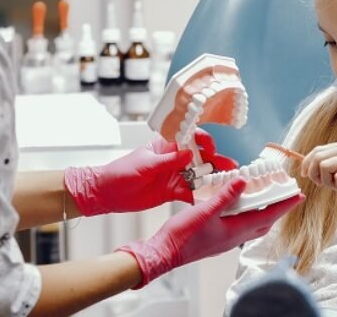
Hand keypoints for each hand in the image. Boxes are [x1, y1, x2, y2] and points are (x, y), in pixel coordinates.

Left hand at [65, 129, 237, 215]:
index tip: (211, 148)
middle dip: (215, 161)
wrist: (107, 194)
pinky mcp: (172, 192)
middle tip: (230, 167)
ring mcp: (174, 176)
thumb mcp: (145, 165)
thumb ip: (168, 161)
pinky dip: (201, 195)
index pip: (189, 138)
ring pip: (198, 175)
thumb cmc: (120, 172)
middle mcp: (173, 160)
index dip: (203, 141)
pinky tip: (212, 198)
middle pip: (199, 158)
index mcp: (165, 146)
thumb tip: (189, 154)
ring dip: (213, 178)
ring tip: (228, 182)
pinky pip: (190, 192)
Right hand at [117, 178, 303, 287]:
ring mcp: (226, 239)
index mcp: (235, 231)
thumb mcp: (205, 211)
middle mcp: (234, 237)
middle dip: (277, 208)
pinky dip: (246, 214)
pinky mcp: (217, 238)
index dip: (284, 205)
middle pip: (264, 222)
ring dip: (262, 211)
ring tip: (267, 197)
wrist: (164, 253)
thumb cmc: (182, 236)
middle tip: (286, 195)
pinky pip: (239, 225)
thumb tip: (243, 181)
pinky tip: (239, 205)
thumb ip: (225, 196)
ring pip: (252, 224)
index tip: (299, 196)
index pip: (267, 216)